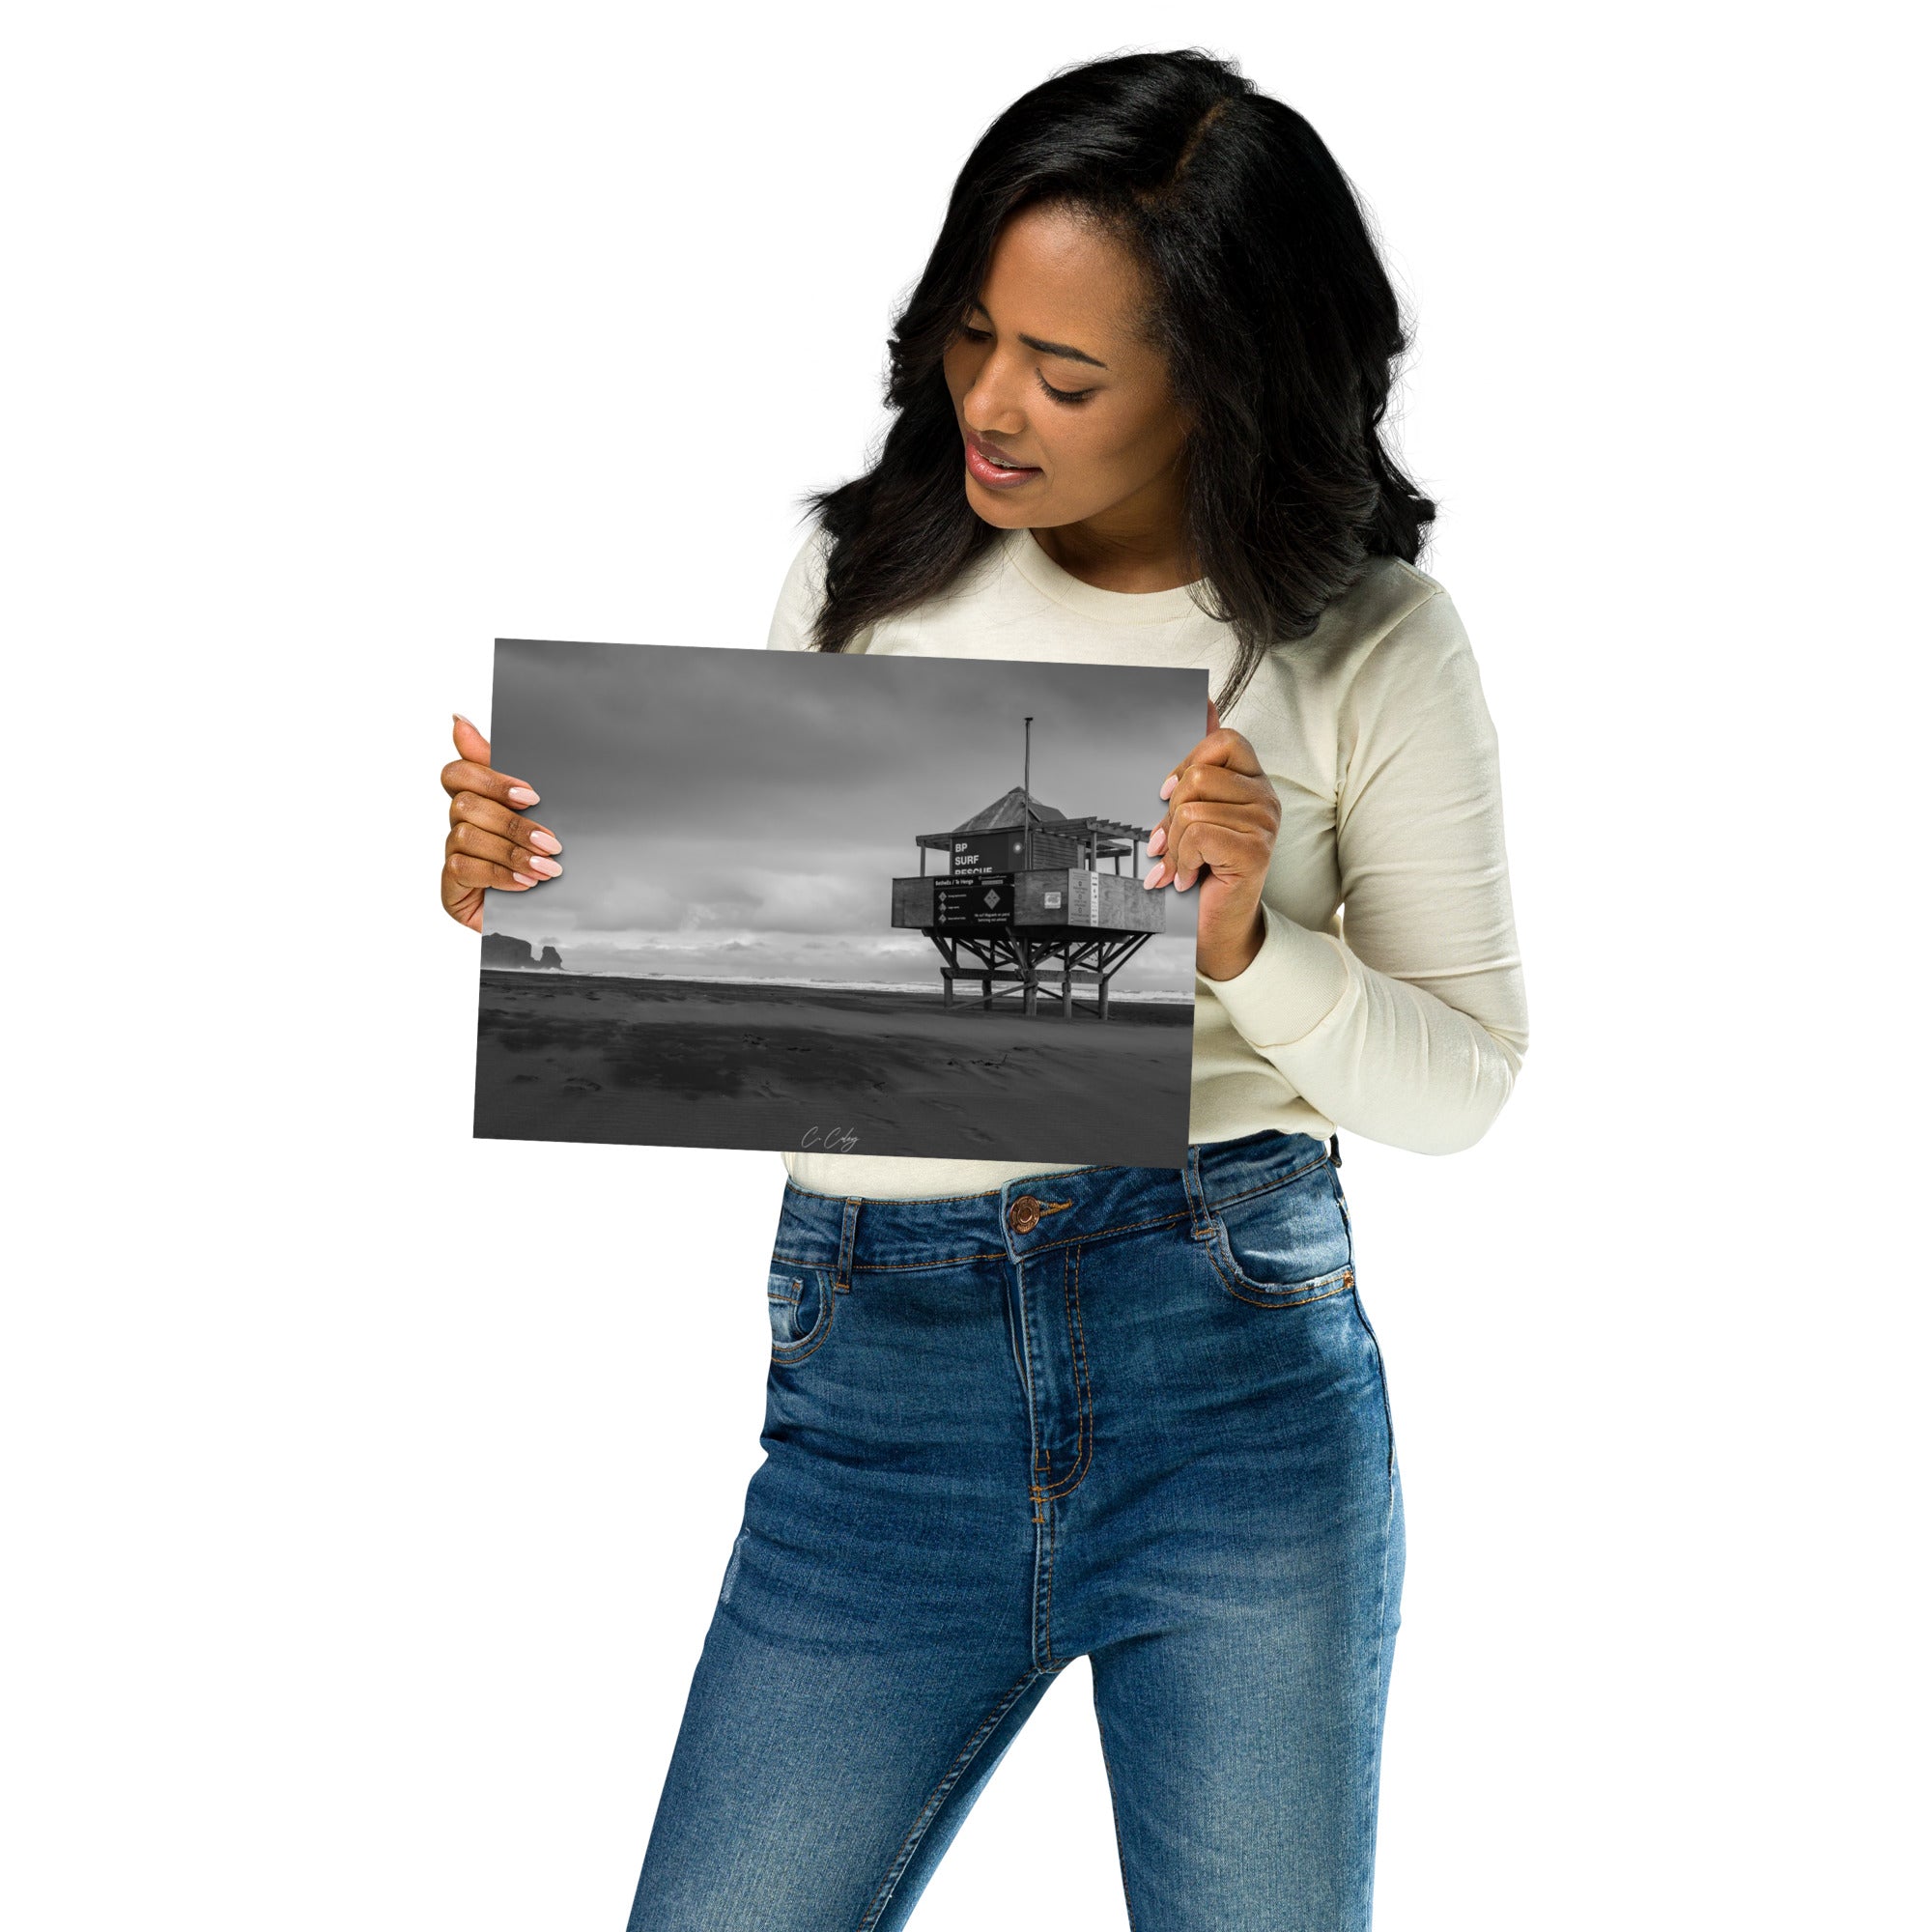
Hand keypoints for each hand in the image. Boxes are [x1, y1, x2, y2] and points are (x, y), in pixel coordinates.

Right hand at [440, 714, 562, 931]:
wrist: (550, 915)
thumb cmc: (543, 858)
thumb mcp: (538, 813)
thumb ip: (506, 771)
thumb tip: (458, 720)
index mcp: (478, 800)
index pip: (458, 773)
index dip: (491, 779)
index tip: (532, 796)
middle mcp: (460, 825)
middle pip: (466, 805)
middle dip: (513, 824)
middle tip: (552, 842)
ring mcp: (453, 855)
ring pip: (466, 836)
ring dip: (512, 852)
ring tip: (548, 868)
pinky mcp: (450, 887)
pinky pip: (464, 869)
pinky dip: (500, 875)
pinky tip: (527, 884)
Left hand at [1144, 697, 1279, 980]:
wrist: (1216, 927)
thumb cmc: (1204, 868)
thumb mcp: (1195, 811)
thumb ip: (1201, 762)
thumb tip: (1205, 703)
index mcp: (1252, 781)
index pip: (1223, 740)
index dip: (1187, 763)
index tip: (1167, 794)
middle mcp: (1266, 797)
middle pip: (1200, 776)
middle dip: (1171, 813)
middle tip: (1168, 841)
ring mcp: (1265, 823)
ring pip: (1193, 809)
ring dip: (1175, 844)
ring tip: (1179, 864)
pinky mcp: (1255, 850)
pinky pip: (1198, 835)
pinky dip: (1182, 860)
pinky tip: (1187, 877)